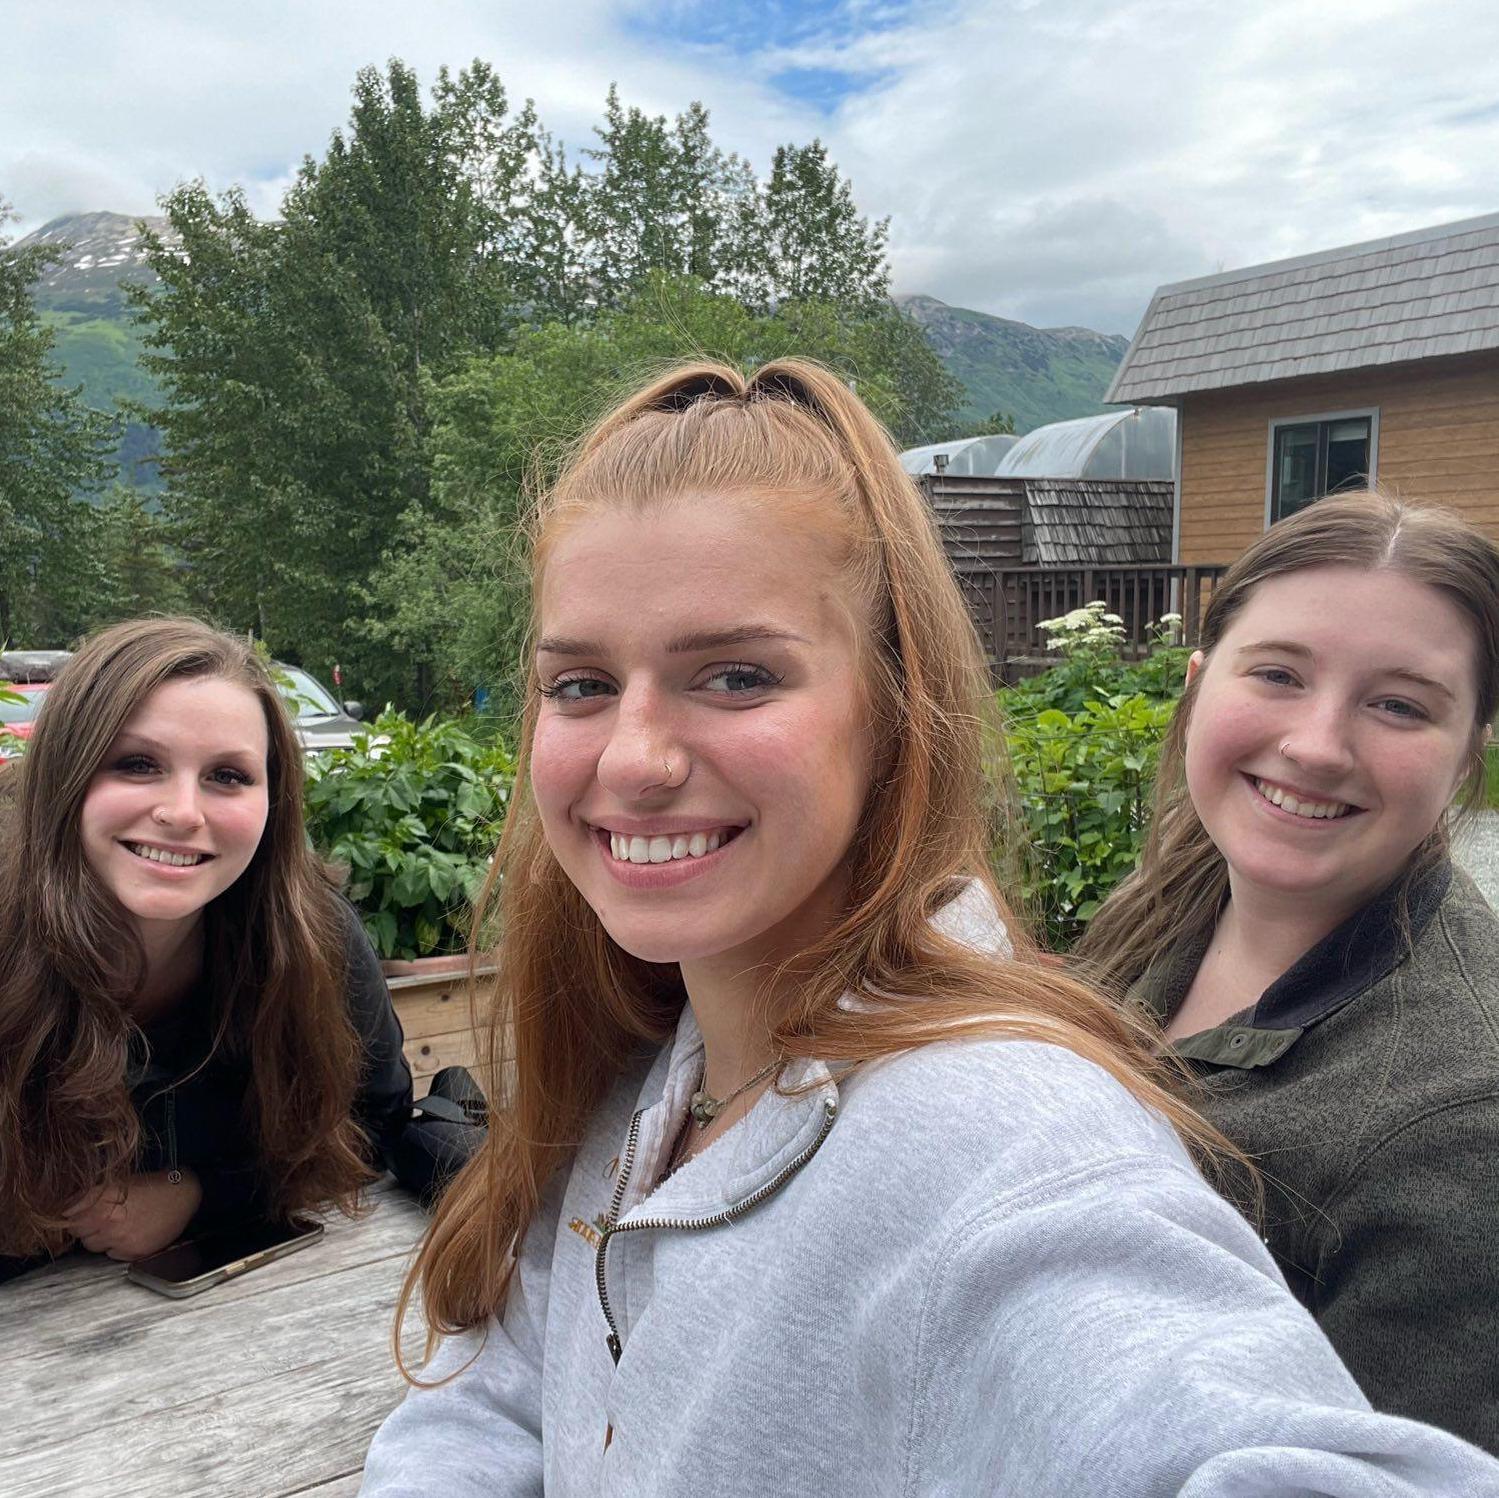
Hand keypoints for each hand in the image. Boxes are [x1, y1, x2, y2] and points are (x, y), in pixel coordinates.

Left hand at [64, 1170, 203, 1260]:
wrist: (185, 1195)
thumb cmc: (153, 1185)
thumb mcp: (119, 1182)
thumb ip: (91, 1195)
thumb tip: (66, 1207)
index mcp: (103, 1198)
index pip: (68, 1214)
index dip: (72, 1213)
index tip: (76, 1212)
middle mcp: (108, 1220)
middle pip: (78, 1232)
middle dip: (85, 1225)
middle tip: (101, 1217)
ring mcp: (119, 1238)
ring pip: (92, 1245)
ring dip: (99, 1237)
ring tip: (117, 1225)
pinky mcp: (132, 1252)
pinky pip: (111, 1255)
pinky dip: (116, 1247)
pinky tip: (129, 1234)